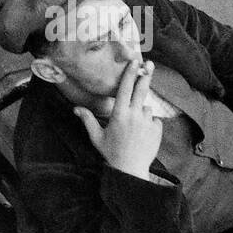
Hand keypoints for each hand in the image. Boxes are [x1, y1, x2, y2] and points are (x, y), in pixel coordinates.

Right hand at [75, 60, 161, 179]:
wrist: (131, 169)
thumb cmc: (111, 152)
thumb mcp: (96, 136)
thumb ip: (87, 120)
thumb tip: (75, 108)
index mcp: (119, 114)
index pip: (125, 88)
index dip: (130, 73)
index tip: (134, 62)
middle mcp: (134, 115)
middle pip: (141, 90)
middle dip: (145, 75)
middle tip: (149, 64)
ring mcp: (147, 122)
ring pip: (146, 107)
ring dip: (141, 110)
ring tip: (134, 126)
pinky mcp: (157, 130)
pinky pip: (154, 119)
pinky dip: (149, 122)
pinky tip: (142, 133)